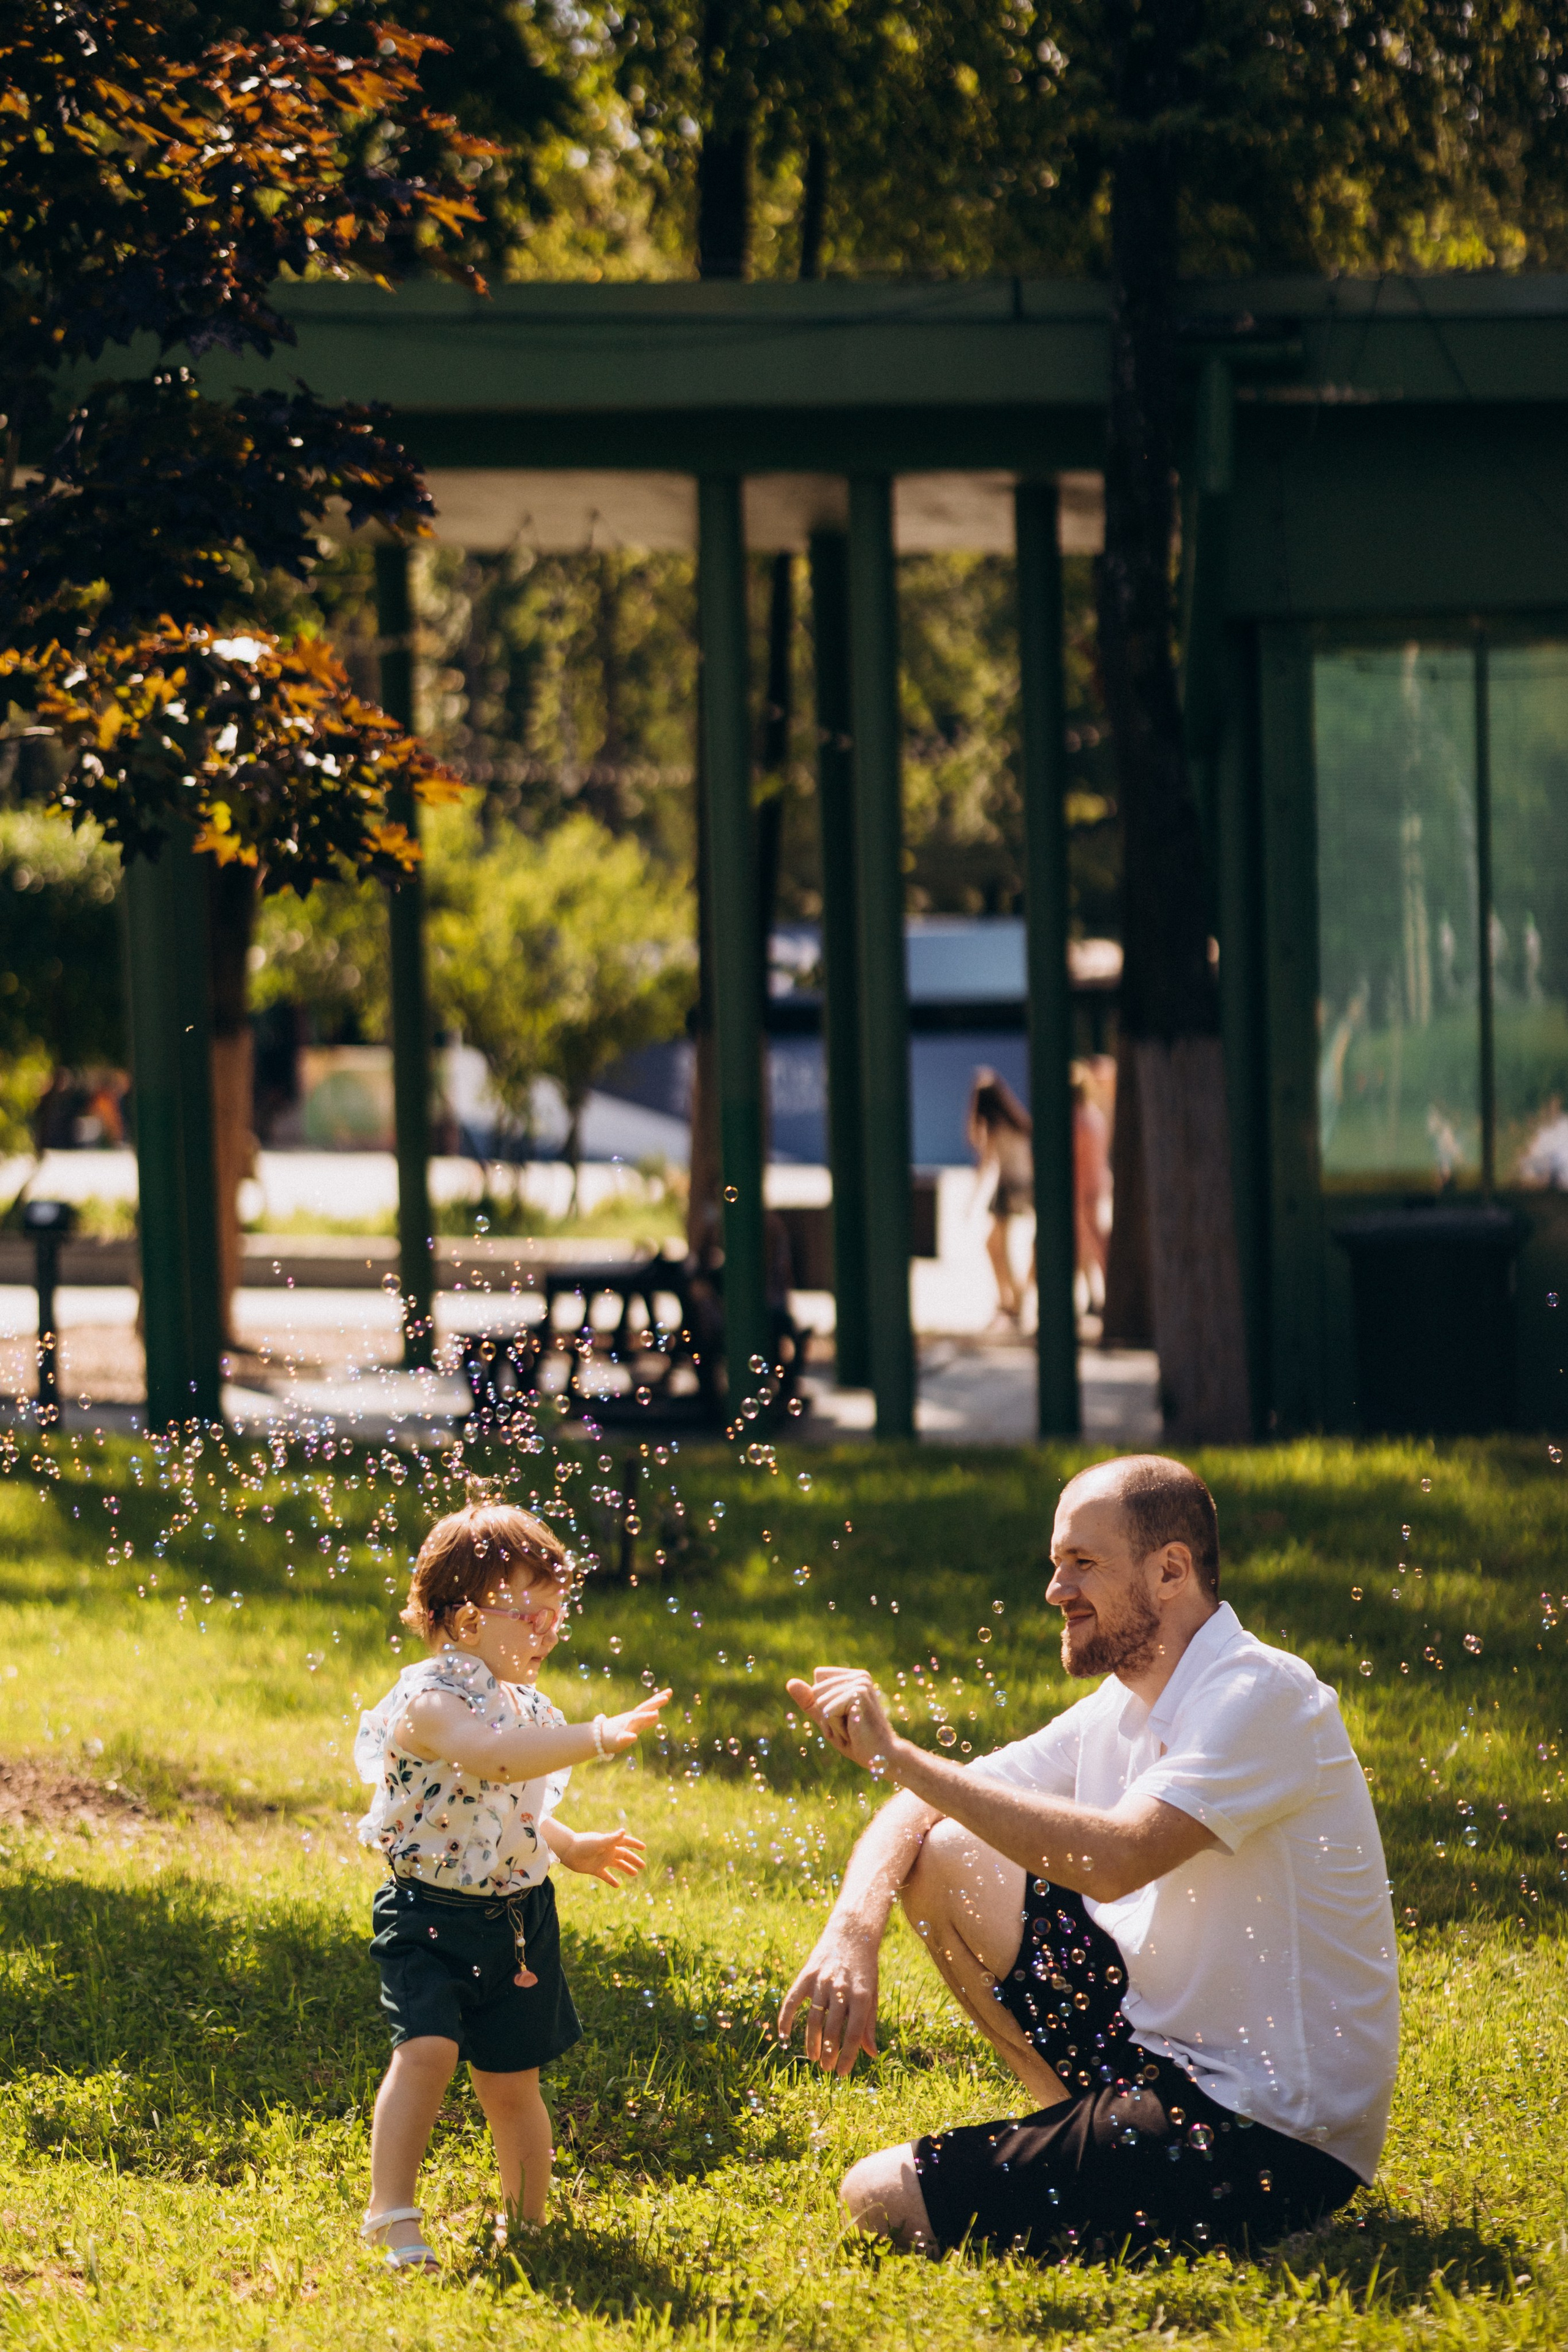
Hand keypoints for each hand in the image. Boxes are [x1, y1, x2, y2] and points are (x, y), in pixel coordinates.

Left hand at [564, 1826, 647, 1886]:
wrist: (568, 1851)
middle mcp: (607, 1851)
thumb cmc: (584, 1844)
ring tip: (635, 1874)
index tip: (643, 1848)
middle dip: (633, 1860)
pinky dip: (611, 1880)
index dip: (634, 1844)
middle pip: (624, 1856)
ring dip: (626, 1869)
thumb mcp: (599, 1842)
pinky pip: (605, 1876)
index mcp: (610, 1843)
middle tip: (643, 1866)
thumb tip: (624, 1831)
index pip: (625, 1842)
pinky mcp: (595, 1869)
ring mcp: (602, 1860)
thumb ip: (612, 1838)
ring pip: (617, 1865)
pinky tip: (618, 1885)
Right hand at [600, 1688, 671, 1752]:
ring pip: (635, 1721)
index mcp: (636, 1717)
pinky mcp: (618, 1739)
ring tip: (655, 1714)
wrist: (598, 1737)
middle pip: (644, 1709)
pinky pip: (623, 1738)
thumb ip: (646, 1720)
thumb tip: (657, 1712)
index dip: (658, 1699)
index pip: (649, 1706)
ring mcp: (624, 1728)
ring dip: (645, 1717)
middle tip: (665, 1698)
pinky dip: (628, 1737)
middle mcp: (631, 1720)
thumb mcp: (634, 1725)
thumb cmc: (618, 1730)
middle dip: (654, 1704)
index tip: (669, 1691)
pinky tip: (633, 1737)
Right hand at [778, 1926, 880, 2077]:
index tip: (842, 2073)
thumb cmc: (864, 1969)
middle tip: (827, 2069)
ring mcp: (822, 1981)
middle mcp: (841, 1988)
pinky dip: (785, 2019)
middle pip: (832, 2030)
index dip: (848, 2056)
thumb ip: (868, 2024)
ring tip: (813, 2057)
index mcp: (861, 1995)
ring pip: (813, 2019)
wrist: (852, 1934)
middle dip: (829, 2054)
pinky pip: (792, 2000)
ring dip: (812, 2042)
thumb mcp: (871, 1994)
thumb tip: (871, 2054)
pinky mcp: (806, 1974)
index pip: (853, 2033)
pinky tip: (784, 2035)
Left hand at [786, 1668, 901, 1776]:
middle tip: (849, 1726)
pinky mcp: (858, 1695)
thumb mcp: (826, 1718)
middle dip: (826, 1715)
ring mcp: (860, 1683)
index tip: (845, 1717)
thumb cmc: (856, 1740)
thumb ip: (809, 1700)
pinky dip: (836, 1727)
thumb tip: (790, 1682)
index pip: (818, 1678)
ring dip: (831, 1723)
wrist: (881, 1757)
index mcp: (854, 1677)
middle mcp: (859, 1676)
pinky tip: (854, 1731)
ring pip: (820, 1701)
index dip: (823, 1703)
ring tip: (852, 1729)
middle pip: (816, 1690)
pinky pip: (827, 1711)